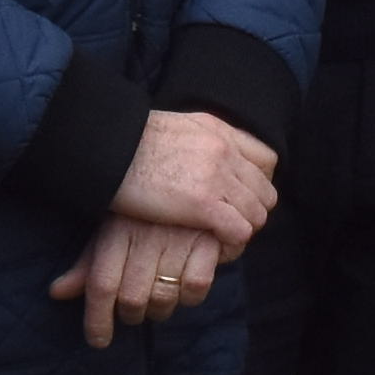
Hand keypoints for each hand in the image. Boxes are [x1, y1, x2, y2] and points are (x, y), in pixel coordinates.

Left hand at [53, 212, 240, 347]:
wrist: (189, 163)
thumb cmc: (141, 207)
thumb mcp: (110, 228)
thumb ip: (87, 264)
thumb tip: (57, 293)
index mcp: (116, 229)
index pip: (101, 285)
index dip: (97, 320)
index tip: (98, 341)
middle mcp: (145, 234)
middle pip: (132, 299)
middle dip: (131, 316)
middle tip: (133, 313)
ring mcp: (178, 236)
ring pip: (164, 298)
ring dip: (160, 310)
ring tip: (159, 301)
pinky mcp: (209, 238)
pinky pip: (197, 286)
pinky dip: (191, 295)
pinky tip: (186, 286)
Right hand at [111, 111, 279, 254]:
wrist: (107, 147)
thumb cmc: (129, 141)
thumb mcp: (177, 128)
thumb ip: (200, 141)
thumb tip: (203, 157)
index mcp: (220, 132)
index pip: (267, 161)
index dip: (258, 183)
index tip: (240, 198)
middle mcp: (225, 152)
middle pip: (265, 192)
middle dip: (252, 212)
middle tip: (229, 225)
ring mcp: (217, 177)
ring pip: (257, 214)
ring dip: (242, 229)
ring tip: (219, 239)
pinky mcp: (203, 204)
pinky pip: (239, 231)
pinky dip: (231, 243)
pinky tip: (213, 246)